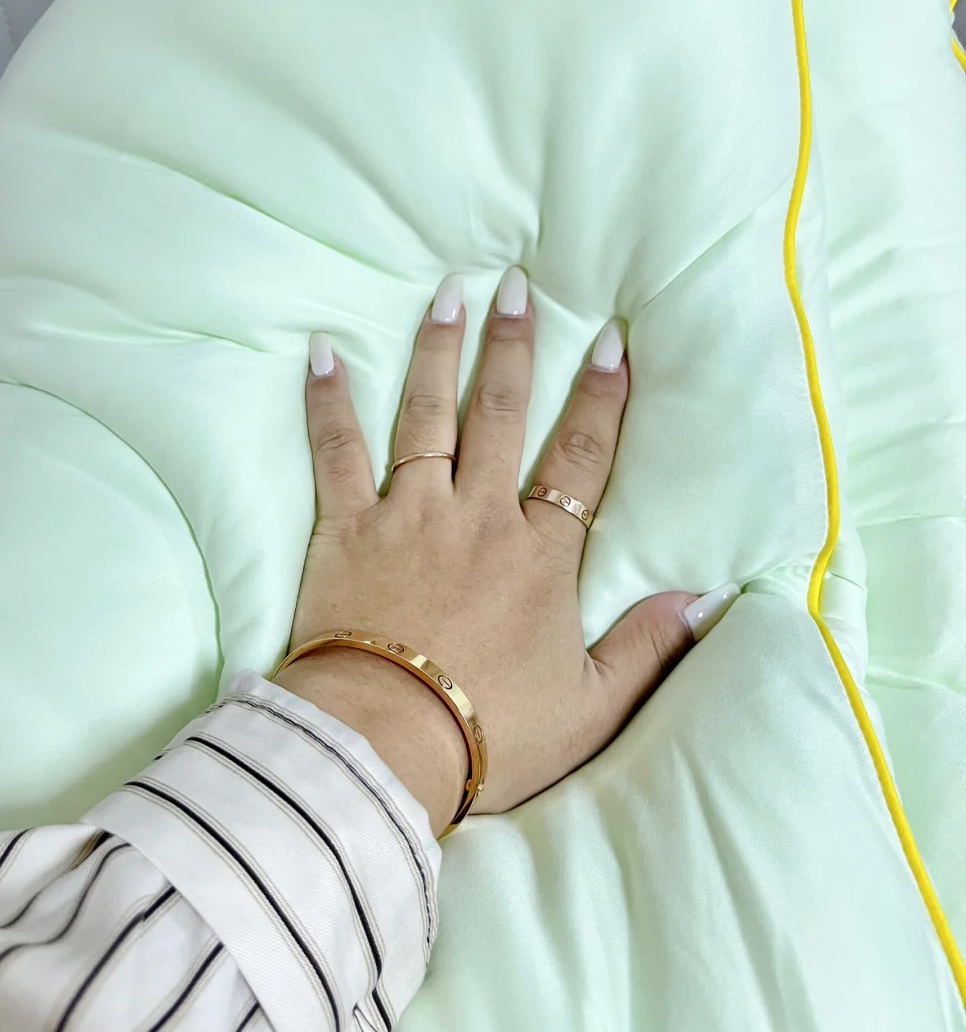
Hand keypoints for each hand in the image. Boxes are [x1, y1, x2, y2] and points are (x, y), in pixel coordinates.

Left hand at [275, 268, 737, 836]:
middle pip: (500, 414)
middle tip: (518, 285)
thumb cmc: (490, 733)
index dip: (600, 397)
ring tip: (449, 292)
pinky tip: (323, 351)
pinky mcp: (346, 529)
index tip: (610, 340)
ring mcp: (408, 515)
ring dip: (438, 350)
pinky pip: (336, 451)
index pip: (580, 458)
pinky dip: (327, 401)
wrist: (384, 746)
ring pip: (427, 414)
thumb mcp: (590, 707)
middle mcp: (477, 516)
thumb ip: (648, 649)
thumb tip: (709, 599)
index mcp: (539, 555)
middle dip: (513, 346)